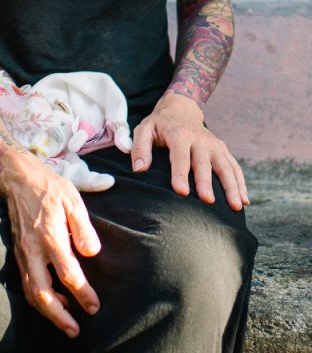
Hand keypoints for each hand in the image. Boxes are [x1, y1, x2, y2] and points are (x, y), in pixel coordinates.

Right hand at [1, 151, 100, 337]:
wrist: (19, 179)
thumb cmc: (50, 188)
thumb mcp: (73, 200)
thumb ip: (83, 228)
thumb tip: (93, 253)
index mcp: (51, 237)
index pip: (68, 274)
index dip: (82, 293)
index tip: (94, 305)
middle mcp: (34, 251)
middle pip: (43, 294)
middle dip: (60, 316)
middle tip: (76, 329)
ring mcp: (24, 254)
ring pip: (32, 293)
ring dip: (48, 312)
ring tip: (66, 321)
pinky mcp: (19, 254)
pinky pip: (26, 284)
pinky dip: (38, 298)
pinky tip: (53, 300)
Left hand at [131, 92, 248, 210]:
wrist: (182, 108)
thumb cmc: (160, 124)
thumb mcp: (145, 129)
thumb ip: (139, 147)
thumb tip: (139, 169)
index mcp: (180, 135)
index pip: (180, 156)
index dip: (180, 174)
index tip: (181, 192)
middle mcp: (200, 139)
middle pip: (204, 163)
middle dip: (206, 182)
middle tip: (208, 201)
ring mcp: (215, 145)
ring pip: (225, 166)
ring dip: (232, 186)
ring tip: (236, 206)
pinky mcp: (223, 150)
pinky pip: (234, 167)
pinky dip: (241, 183)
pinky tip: (245, 201)